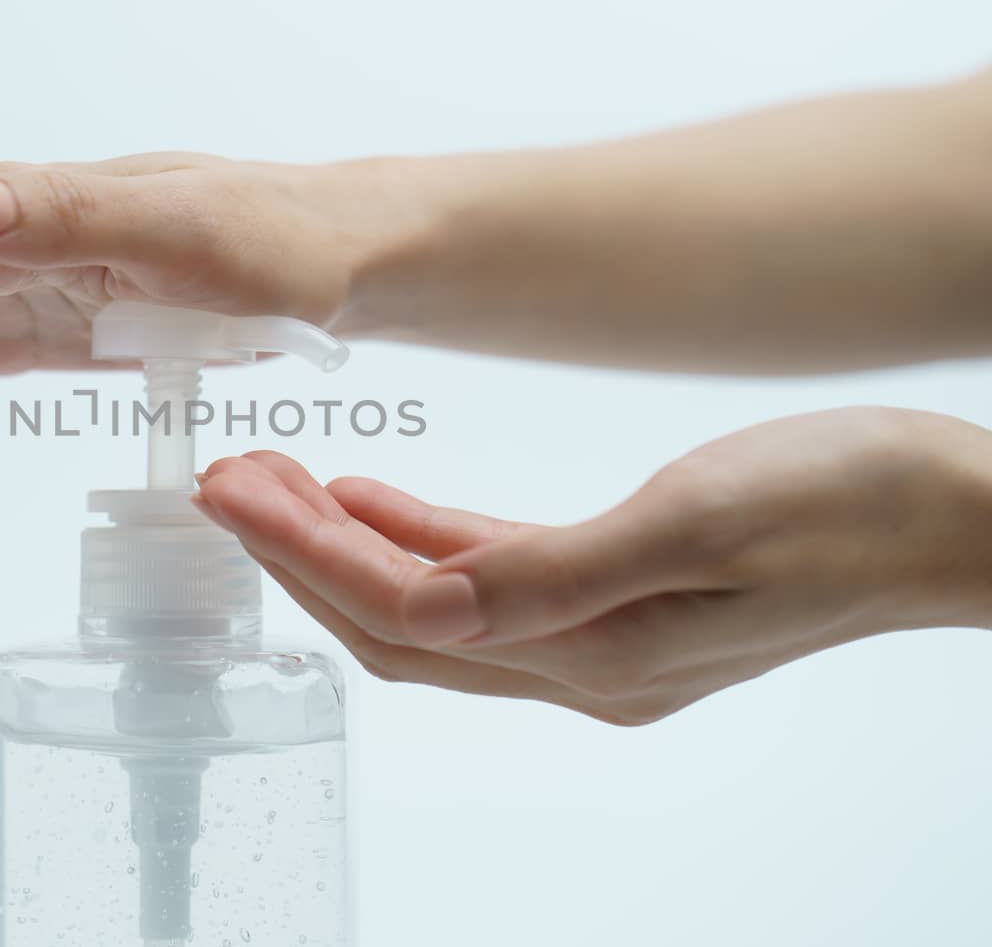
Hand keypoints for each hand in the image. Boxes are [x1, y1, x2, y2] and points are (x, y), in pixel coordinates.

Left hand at [192, 408, 991, 724]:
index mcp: (590, 650)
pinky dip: (413, 539)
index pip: (398, 612)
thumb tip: (416, 605)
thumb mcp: (697, 524)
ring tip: (271, 481)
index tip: (230, 492)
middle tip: (224, 483)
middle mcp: (578, 662)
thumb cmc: (851, 504)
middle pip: (392, 622)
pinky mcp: (613, 597)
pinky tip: (371, 497)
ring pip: (425, 602)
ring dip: (341, 545)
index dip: (301, 554)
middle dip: (295, 555)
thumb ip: (549, 575)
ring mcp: (595, 636)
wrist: (953, 513)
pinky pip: (483, 579)